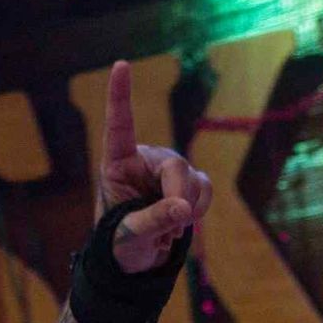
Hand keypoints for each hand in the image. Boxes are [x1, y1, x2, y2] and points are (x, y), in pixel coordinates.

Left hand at [96, 60, 212, 272]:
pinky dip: (199, 209)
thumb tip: (182, 210)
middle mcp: (145, 160)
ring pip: (194, 178)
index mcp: (118, 164)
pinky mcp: (188, 182)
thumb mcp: (129, 236)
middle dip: (179, 197)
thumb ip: (153, 220)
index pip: (120, 125)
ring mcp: (169, 170)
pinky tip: (182, 223)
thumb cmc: (120, 243)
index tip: (120, 65)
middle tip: (173, 227)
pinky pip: (205, 189)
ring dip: (188, 209)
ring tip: (166, 231)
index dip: (120, 96)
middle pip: (175, 166)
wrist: (136, 258)